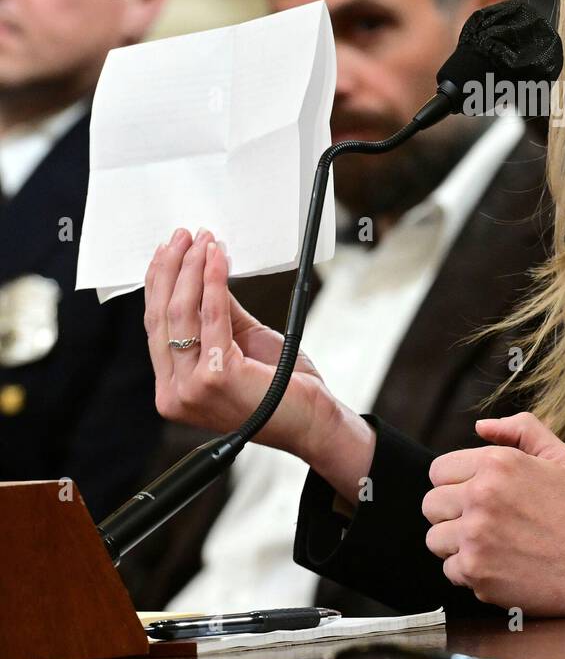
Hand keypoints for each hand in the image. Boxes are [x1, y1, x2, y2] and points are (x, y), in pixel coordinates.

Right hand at [144, 228, 350, 472]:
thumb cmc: (281, 389)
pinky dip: (214, 281)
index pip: (155, 327)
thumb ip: (219, 315)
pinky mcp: (215, 377)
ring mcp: (191, 388)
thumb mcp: (242, 344)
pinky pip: (212, 316)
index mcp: (173, 388)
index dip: (159, 284)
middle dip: (171, 269)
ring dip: (192, 269)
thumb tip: (205, 272)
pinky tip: (219, 259)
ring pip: (181, 313)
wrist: (313, 422)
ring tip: (204, 241)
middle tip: (184, 236)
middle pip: (162, 316)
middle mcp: (174, 393)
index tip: (169, 251)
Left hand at [422, 412, 564, 616]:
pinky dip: (469, 570)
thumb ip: (520, 430)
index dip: (456, 482)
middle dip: (451, 512)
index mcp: (497, 464)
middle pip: (431, 504)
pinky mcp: (475, 571)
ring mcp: (475, 536)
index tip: (474, 494)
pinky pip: (449, 569)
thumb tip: (481, 427)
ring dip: (456, 543)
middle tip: (480, 520)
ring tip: (488, 543)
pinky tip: (496, 563)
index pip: (439, 470)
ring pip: (434, 538)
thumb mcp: (560, 456)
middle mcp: (480, 496)